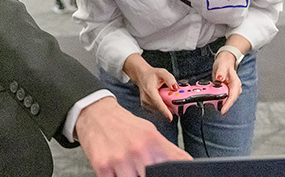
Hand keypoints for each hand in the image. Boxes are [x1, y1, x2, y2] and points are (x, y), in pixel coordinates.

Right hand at [75, 97, 191, 176]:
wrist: (96, 114)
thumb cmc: (125, 125)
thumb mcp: (150, 132)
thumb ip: (169, 150)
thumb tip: (187, 163)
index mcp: (153, 142)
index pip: (175, 164)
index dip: (174, 173)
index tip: (171, 174)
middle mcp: (138, 150)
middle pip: (153, 176)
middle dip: (149, 174)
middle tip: (143, 168)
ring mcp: (120, 160)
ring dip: (132, 176)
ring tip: (129, 169)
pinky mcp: (102, 167)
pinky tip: (117, 170)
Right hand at [121, 54, 177, 120]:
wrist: (141, 76)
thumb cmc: (151, 75)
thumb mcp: (162, 73)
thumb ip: (170, 79)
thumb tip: (175, 87)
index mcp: (149, 90)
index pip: (157, 102)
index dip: (164, 110)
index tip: (170, 117)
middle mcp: (145, 98)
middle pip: (160, 108)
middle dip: (170, 106)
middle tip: (176, 101)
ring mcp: (145, 103)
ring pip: (159, 110)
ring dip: (166, 106)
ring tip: (167, 96)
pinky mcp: (145, 107)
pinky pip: (157, 110)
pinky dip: (162, 107)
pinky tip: (163, 99)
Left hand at [212, 52, 242, 114]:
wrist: (225, 61)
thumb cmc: (224, 63)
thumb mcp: (222, 66)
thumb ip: (221, 72)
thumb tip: (220, 78)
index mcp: (235, 83)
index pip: (233, 96)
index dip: (228, 104)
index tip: (223, 111)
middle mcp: (235, 88)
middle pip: (230, 100)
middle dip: (224, 106)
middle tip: (218, 110)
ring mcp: (231, 90)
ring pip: (227, 100)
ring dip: (222, 104)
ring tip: (215, 106)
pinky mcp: (227, 91)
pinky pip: (224, 98)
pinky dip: (220, 101)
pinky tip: (215, 103)